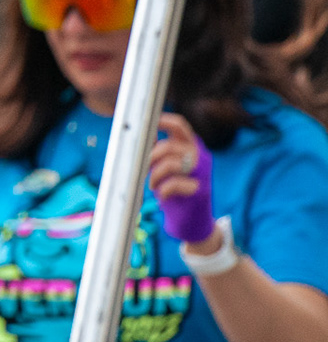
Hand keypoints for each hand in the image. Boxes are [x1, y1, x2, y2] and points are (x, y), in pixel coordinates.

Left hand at [149, 113, 218, 250]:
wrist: (191, 219)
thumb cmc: (174, 189)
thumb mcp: (164, 166)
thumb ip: (156, 151)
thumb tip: (139, 134)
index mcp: (192, 147)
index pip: (180, 126)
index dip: (162, 122)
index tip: (145, 126)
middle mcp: (200, 157)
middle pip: (170, 145)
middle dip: (150, 157)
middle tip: (144, 169)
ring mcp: (203, 174)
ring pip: (170, 163)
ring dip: (154, 175)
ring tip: (153, 184)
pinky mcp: (200, 191)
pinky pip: (174, 184)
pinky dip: (162, 190)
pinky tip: (162, 195)